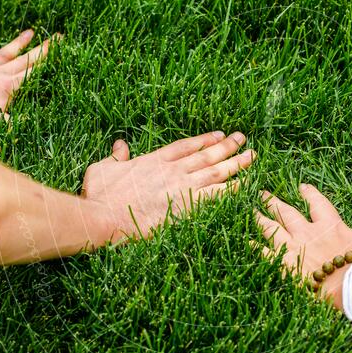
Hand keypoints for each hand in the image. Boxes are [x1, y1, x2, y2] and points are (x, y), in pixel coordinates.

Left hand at [0, 30, 52, 125]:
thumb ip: (14, 123)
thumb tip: (31, 121)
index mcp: (7, 86)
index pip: (32, 68)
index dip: (48, 56)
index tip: (59, 45)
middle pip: (23, 58)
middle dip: (41, 48)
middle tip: (56, 36)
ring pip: (3, 53)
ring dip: (17, 43)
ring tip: (30, 32)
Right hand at [82, 131, 255, 237]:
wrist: (103, 217)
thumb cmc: (99, 196)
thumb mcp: (102, 169)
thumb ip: (115, 157)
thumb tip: (120, 145)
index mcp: (154, 160)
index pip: (186, 146)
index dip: (204, 140)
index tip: (219, 135)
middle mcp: (173, 170)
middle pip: (207, 155)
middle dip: (227, 146)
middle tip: (243, 139)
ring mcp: (183, 186)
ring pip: (217, 170)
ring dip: (237, 162)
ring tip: (252, 155)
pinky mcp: (189, 206)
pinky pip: (219, 195)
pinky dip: (235, 189)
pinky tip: (248, 184)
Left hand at [254, 184, 351, 310]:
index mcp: (331, 225)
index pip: (318, 204)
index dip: (309, 194)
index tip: (301, 187)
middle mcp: (308, 232)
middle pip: (287, 212)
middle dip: (274, 201)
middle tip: (262, 192)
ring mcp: (292, 246)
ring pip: (270, 227)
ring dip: (259, 218)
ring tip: (250, 210)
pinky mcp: (282, 264)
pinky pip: (262, 253)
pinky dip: (252, 247)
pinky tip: (242, 241)